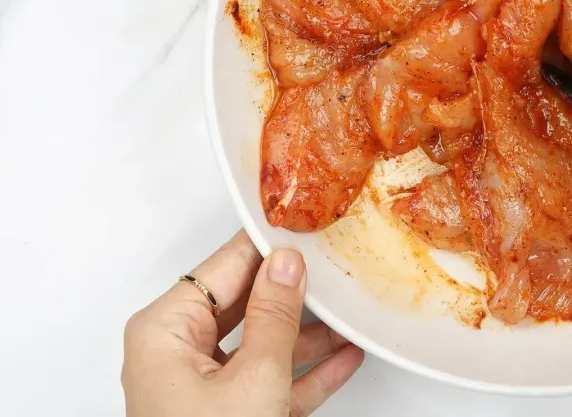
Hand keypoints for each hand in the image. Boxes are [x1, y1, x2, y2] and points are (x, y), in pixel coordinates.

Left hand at [122, 230, 363, 415]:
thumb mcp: (254, 378)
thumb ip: (276, 315)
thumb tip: (287, 263)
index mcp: (167, 329)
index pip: (226, 265)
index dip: (269, 243)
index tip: (308, 223)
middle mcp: (178, 351)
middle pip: (247, 302)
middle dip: (296, 291)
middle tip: (339, 265)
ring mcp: (202, 388)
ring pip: (263, 342)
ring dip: (311, 334)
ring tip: (355, 313)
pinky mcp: (227, 415)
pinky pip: (270, 380)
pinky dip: (306, 372)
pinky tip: (346, 358)